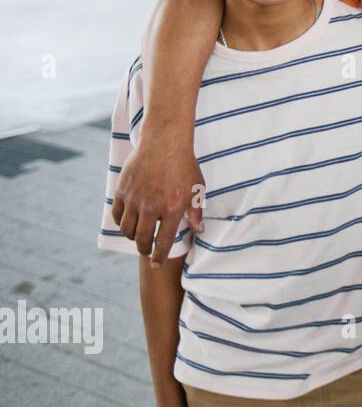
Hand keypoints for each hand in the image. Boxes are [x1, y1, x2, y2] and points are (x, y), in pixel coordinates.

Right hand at [112, 135, 204, 266]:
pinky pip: (117, 214)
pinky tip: (128, 223)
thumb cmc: (184, 165)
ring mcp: (135, 198)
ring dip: (132, 237)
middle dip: (144, 249)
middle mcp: (152, 206)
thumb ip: (196, 212)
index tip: (157, 264)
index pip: (164, 241)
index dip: (159, 256)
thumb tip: (199, 231)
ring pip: (127, 229)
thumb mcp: (197, 189)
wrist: (164, 142)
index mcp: (173, 208)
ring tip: (138, 237)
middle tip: (146, 250)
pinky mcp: (122, 190)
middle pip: (142, 239)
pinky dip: (121, 222)